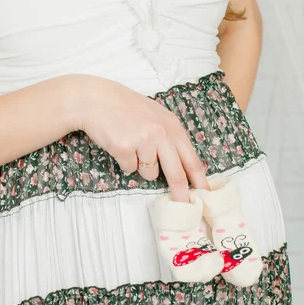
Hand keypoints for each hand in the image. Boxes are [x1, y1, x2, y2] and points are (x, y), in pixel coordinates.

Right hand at [70, 75, 209, 201]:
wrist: (97, 99)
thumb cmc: (127, 108)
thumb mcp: (157, 117)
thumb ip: (171, 137)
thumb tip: (184, 166)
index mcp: (173, 126)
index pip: (191, 159)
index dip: (199, 180)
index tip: (206, 195)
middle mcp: (161, 133)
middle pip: (176, 173)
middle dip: (180, 194)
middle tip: (184, 206)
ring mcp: (143, 140)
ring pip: (149, 173)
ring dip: (141, 166)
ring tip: (132, 146)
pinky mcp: (124, 148)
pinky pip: (129, 169)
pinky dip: (124, 162)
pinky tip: (120, 144)